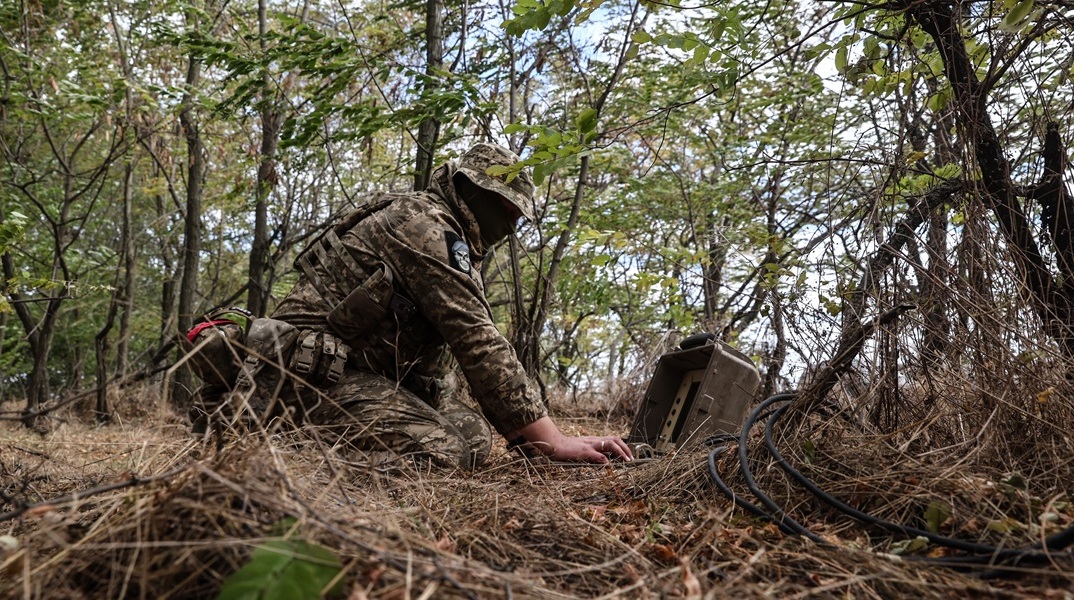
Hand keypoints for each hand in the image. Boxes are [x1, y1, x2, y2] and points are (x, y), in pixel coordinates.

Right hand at [507, 417, 632, 463]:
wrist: (553, 443)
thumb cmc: (566, 449)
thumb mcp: (582, 450)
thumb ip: (593, 454)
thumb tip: (605, 461)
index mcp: (594, 441)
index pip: (612, 439)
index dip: (623, 446)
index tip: (629, 455)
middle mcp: (593, 441)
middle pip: (614, 439)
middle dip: (625, 448)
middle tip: (632, 458)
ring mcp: (588, 445)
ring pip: (609, 444)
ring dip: (620, 452)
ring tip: (627, 461)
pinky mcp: (582, 451)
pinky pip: (596, 454)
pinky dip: (604, 459)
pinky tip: (609, 465)